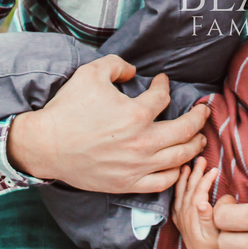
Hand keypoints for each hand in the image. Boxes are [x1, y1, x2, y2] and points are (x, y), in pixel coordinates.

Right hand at [7, 54, 209, 192]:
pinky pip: (162, 183)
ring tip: (201, 138)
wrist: (43, 146)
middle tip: (204, 110)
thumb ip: (118, 64)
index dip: (165, 85)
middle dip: (200, 117)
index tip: (162, 81)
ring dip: (195, 145)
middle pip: (186, 130)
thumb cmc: (68, 108)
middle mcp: (142, 142)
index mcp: (136, 114)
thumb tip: (134, 71)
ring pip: (180, 158)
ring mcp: (136, 166)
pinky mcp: (126, 184)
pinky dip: (176, 174)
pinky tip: (180, 165)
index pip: (164, 96)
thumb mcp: (92, 73)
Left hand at [173, 157, 232, 248]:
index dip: (205, 179)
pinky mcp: (182, 224)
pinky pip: (176, 203)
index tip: (215, 168)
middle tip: (201, 159)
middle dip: (194, 173)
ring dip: (184, 179)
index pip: (198, 192)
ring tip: (186, 167)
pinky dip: (178, 192)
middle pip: (188, 190)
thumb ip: (209, 218)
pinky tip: (180, 187)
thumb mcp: (217, 235)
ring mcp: (182, 221)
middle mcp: (184, 218)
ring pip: (180, 195)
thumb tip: (203, 202)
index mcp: (193, 217)